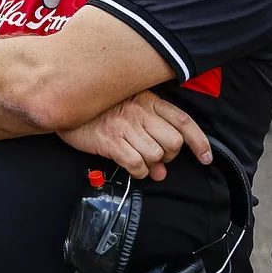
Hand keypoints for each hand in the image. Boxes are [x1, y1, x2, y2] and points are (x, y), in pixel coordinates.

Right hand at [57, 91, 211, 180]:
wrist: (65, 102)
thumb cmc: (98, 107)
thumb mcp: (128, 110)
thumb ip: (150, 134)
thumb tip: (162, 169)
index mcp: (149, 101)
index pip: (183, 121)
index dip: (199, 142)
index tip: (206, 158)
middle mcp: (140, 113)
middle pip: (173, 143)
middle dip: (168, 156)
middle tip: (156, 156)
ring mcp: (125, 127)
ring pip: (155, 155)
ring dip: (151, 164)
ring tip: (140, 160)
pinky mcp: (110, 141)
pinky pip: (136, 164)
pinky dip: (138, 171)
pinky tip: (132, 167)